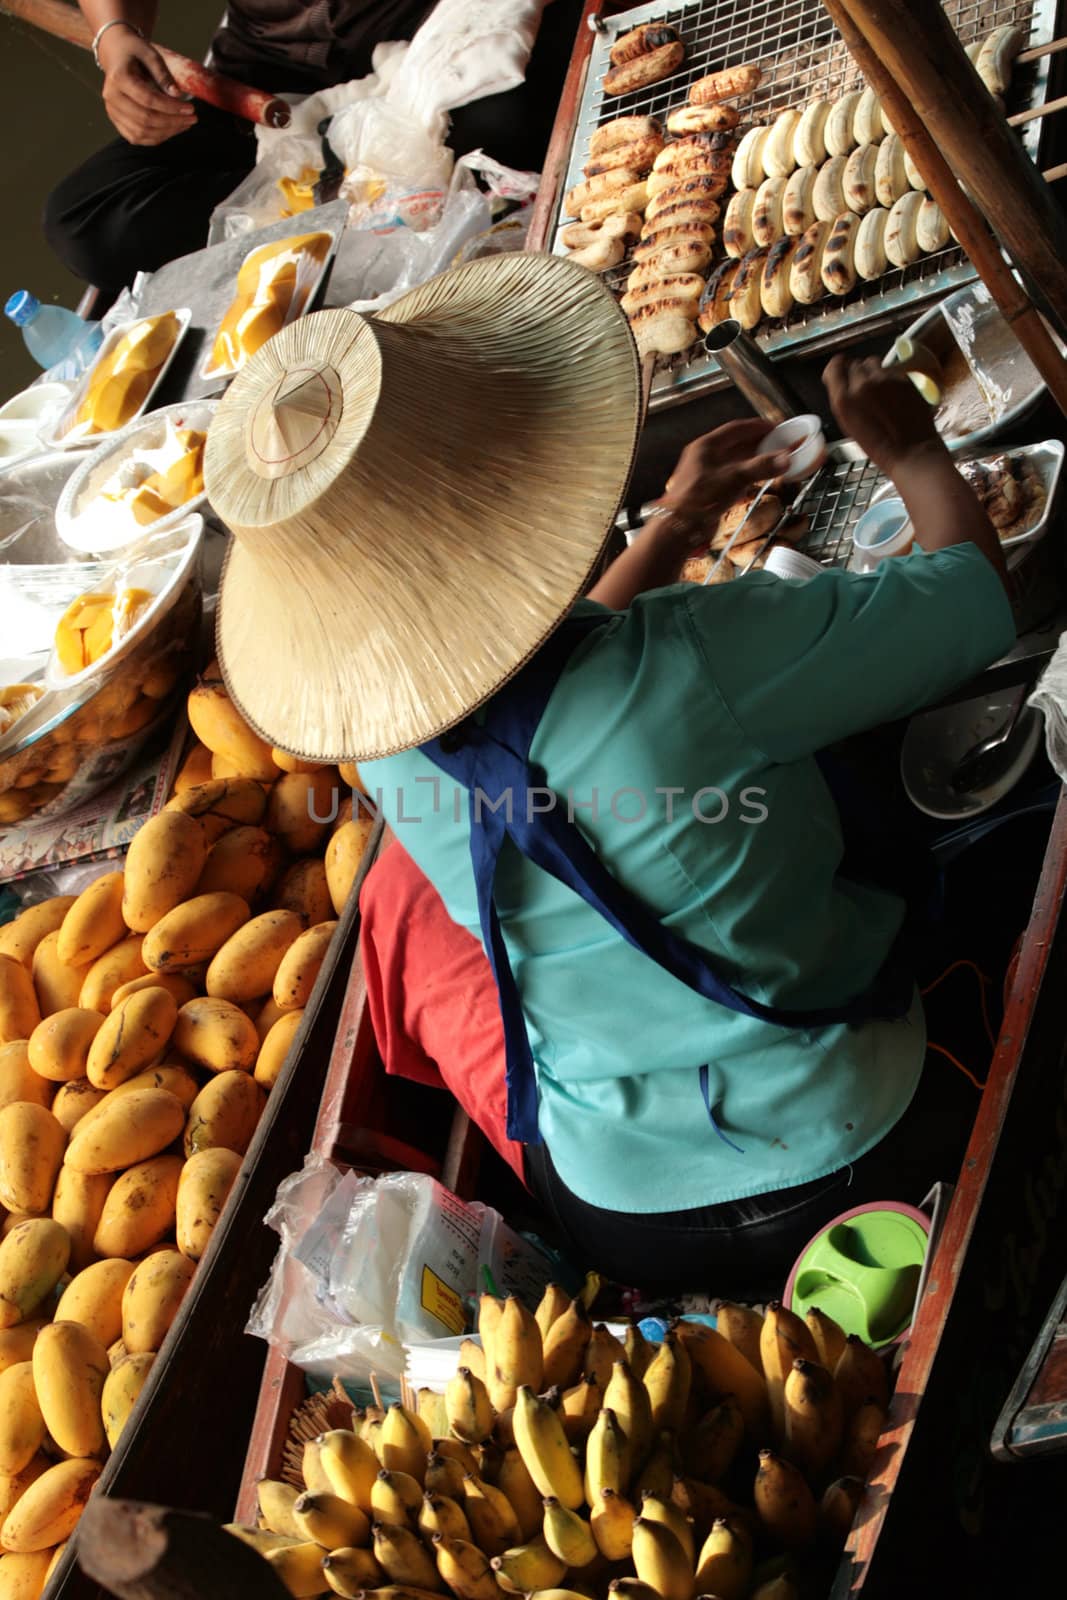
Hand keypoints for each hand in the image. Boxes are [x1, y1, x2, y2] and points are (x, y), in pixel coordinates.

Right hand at [98, 27, 195, 145]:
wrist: (116, 55)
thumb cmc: (134, 52)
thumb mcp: (150, 54)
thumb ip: (163, 74)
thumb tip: (177, 95)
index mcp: (118, 78)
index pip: (148, 99)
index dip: (171, 107)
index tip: (190, 108)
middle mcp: (112, 97)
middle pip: (145, 120)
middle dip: (173, 122)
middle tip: (192, 118)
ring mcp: (112, 111)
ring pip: (142, 133)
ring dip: (167, 132)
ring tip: (184, 124)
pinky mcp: (116, 121)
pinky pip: (137, 138)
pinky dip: (156, 137)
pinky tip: (172, 129)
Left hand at [656, 420, 791, 553]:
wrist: (680, 527)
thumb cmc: (697, 500)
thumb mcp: (734, 478)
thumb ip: (761, 467)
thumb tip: (783, 459)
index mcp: (706, 447)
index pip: (736, 429)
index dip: (758, 427)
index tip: (775, 428)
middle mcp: (705, 458)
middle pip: (737, 445)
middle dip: (759, 444)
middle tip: (777, 445)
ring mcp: (706, 475)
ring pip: (735, 462)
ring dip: (754, 461)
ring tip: (773, 461)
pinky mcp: (709, 491)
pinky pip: (732, 478)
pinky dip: (747, 477)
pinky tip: (758, 480)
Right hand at [823, 354, 943, 476]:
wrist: (910, 451)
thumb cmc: (879, 446)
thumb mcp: (849, 426)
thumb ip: (843, 401)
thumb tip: (842, 385)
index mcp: (844, 400)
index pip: (834, 366)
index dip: (837, 367)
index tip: (839, 370)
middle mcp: (862, 385)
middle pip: (854, 364)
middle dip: (856, 373)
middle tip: (862, 387)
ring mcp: (884, 379)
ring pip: (872, 362)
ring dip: (872, 371)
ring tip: (878, 387)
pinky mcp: (903, 378)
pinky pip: (890, 370)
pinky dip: (888, 377)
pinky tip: (893, 393)